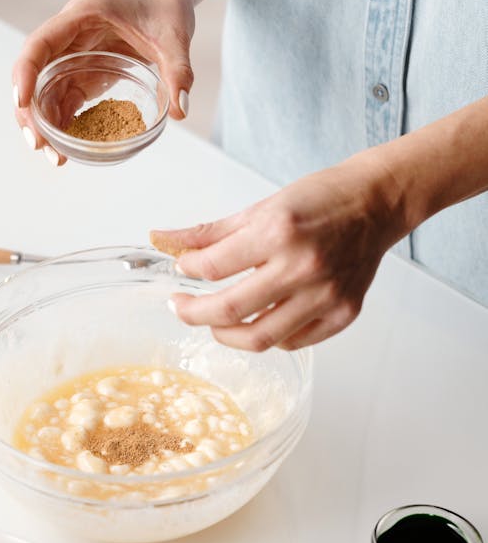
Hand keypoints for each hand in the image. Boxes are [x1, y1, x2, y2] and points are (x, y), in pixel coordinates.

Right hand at [12, 0, 194, 164]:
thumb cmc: (166, 7)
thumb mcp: (175, 38)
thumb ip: (178, 72)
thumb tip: (180, 111)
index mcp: (82, 15)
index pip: (40, 43)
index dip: (26, 72)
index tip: (22, 102)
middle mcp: (69, 35)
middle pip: (35, 73)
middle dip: (31, 110)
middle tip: (39, 144)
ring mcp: (74, 54)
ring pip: (46, 91)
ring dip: (45, 123)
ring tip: (56, 156)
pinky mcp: (83, 71)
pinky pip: (65, 98)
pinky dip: (63, 122)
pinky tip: (68, 146)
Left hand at [155, 157, 405, 349]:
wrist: (376, 203)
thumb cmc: (321, 200)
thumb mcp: (261, 207)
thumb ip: (210, 232)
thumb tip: (165, 241)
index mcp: (278, 232)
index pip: (213, 266)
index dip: (187, 271)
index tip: (180, 270)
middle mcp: (302, 267)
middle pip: (229, 310)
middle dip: (192, 313)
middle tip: (180, 307)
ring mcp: (325, 295)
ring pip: (259, 338)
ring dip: (225, 334)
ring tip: (214, 321)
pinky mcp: (342, 314)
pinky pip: (291, 342)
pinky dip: (267, 336)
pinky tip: (257, 320)